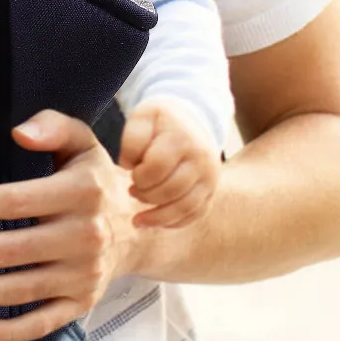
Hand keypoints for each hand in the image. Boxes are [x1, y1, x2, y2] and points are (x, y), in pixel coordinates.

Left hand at [0, 109, 133, 340]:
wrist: (142, 227)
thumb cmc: (94, 179)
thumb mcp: (83, 142)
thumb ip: (52, 127)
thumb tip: (18, 132)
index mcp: (80, 192)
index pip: (14, 201)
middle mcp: (84, 236)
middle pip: (9, 250)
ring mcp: (83, 275)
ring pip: (18, 290)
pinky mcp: (82, 304)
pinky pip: (40, 323)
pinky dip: (5, 333)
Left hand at [118, 102, 220, 229]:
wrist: (192, 120)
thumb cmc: (161, 122)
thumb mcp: (143, 118)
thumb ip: (131, 140)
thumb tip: (128, 167)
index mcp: (182, 139)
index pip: (157, 168)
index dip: (139, 176)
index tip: (132, 173)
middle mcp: (201, 160)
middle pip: (171, 191)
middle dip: (146, 196)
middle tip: (132, 191)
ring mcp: (210, 178)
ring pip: (185, 208)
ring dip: (158, 218)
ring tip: (138, 220)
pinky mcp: (211, 191)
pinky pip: (195, 214)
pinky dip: (175, 222)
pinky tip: (156, 222)